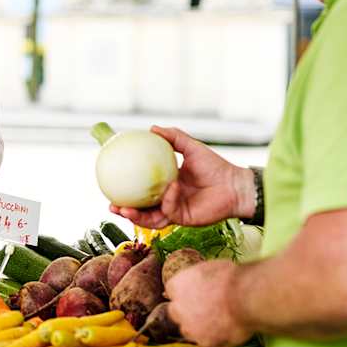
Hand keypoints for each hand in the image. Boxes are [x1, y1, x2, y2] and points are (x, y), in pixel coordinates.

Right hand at [110, 126, 254, 227]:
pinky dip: (167, 199)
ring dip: (135, 216)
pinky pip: (169, 211)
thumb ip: (173, 137)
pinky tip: (169, 188)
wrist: (235, 185)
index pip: (142, 191)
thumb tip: (151, 128)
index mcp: (166, 185)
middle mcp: (168, 200)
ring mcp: (175, 211)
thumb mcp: (191, 147)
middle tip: (111, 205)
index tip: (111, 184)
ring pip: (150, 218)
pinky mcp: (184, 219)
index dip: (127, 191)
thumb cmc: (216, 166)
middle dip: (125, 211)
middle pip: (141, 210)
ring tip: (123, 210)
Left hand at [165, 259, 250, 346]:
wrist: (245, 297)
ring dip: (200, 328)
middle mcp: (178, 308)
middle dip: (188, 312)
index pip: (173, 292)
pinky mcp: (204, 343)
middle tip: (207, 310)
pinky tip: (228, 332)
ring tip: (220, 322)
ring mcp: (189, 328)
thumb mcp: (209, 268)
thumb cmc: (231, 278)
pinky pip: (207, 343)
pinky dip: (215, 340)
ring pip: (190, 331)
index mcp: (176, 286)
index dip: (187, 293)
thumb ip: (198, 278)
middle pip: (177, 313)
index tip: (197, 294)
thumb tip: (202, 281)